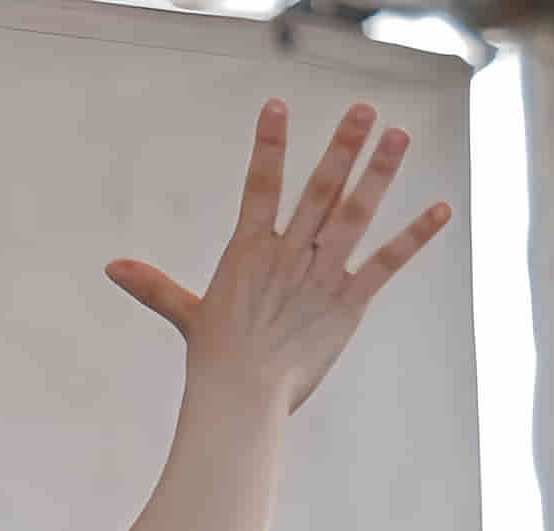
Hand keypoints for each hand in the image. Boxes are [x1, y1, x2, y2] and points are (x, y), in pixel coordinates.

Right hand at [105, 101, 453, 414]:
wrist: (239, 400)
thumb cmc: (214, 361)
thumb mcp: (187, 315)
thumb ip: (156, 287)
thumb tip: (111, 268)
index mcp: (249, 253)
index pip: (260, 187)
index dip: (268, 147)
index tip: (276, 107)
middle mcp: (288, 256)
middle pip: (319, 190)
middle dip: (342, 147)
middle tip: (363, 108)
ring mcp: (321, 277)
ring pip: (355, 215)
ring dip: (379, 173)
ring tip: (398, 135)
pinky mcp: (349, 303)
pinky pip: (386, 262)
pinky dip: (414, 236)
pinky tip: (441, 209)